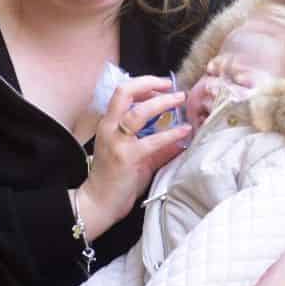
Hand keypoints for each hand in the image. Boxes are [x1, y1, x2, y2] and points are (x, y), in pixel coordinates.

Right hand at [80, 75, 188, 238]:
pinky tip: (184, 131)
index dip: (143, 83)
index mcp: (109, 123)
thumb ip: (156, 144)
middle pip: (125, 92)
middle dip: (150, 83)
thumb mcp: (136, 154)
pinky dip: (171, 134)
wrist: (100, 201)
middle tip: (171, 86)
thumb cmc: (116, 177)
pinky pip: (152, 141)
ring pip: (138, 112)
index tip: (162, 85)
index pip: (122, 92)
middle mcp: (109, 128)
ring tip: (180, 100)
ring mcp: (117, 141)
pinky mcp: (127, 157)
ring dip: (162, 103)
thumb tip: (180, 136)